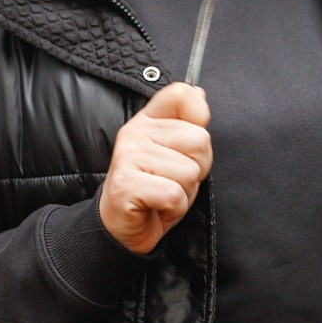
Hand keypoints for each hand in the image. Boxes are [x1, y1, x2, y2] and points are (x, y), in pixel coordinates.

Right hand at [100, 82, 212, 254]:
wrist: (122, 228)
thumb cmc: (154, 189)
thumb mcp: (175, 153)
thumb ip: (186, 123)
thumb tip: (199, 94)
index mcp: (148, 120)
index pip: (181, 94)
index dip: (199, 117)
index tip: (188, 144)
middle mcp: (135, 132)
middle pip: (199, 140)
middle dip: (197, 168)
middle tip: (174, 180)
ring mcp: (128, 157)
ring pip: (189, 171)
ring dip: (185, 191)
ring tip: (164, 194)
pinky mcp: (126, 185)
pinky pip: (174, 195)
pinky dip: (174, 208)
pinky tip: (157, 207)